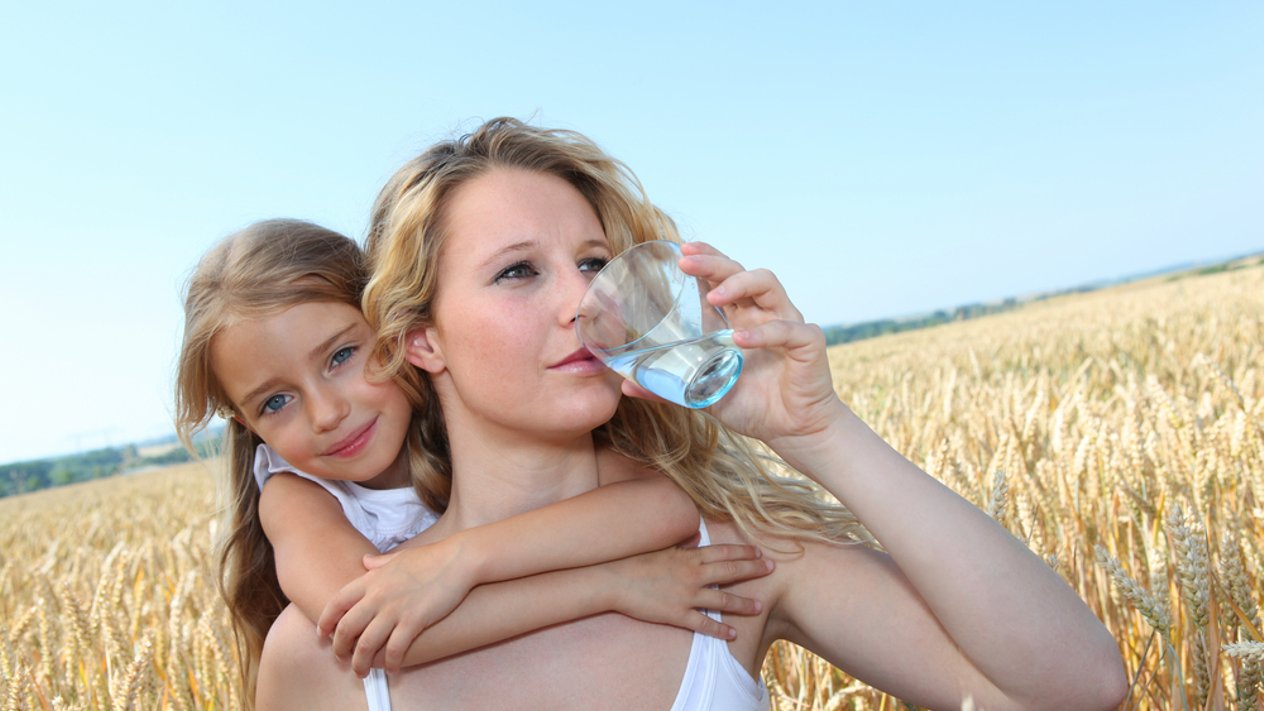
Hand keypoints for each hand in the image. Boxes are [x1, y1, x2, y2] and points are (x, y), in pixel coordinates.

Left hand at [316, 538, 472, 675]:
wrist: (458, 560)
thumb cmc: (431, 558)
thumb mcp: (398, 557)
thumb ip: (378, 563)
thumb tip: (365, 561)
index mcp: (371, 580)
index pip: (337, 603)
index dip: (325, 622)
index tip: (323, 635)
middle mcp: (378, 596)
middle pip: (346, 629)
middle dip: (340, 649)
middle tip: (343, 659)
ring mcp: (395, 609)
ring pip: (366, 644)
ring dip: (361, 663)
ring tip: (363, 671)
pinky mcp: (414, 620)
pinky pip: (395, 649)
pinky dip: (391, 663)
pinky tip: (393, 668)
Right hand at [604, 542, 773, 638]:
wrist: (615, 579)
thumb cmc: (636, 561)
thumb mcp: (661, 547)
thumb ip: (682, 544)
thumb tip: (697, 537)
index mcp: (689, 556)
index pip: (724, 552)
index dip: (744, 552)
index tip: (759, 552)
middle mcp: (693, 574)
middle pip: (730, 570)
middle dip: (753, 569)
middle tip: (771, 568)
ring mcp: (686, 595)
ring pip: (723, 599)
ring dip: (744, 603)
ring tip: (760, 606)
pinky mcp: (677, 614)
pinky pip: (703, 623)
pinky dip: (720, 630)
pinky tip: (733, 634)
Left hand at [623, 241, 846, 450]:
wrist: (792, 431)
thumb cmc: (753, 406)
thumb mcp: (704, 395)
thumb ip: (670, 388)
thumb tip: (627, 387)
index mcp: (740, 318)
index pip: (722, 276)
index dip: (705, 258)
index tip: (681, 250)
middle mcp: (763, 314)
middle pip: (740, 271)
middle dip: (713, 262)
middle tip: (686, 261)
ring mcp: (787, 324)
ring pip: (767, 284)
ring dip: (739, 284)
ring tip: (713, 296)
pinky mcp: (808, 343)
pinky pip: (788, 330)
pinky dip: (764, 333)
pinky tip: (740, 339)